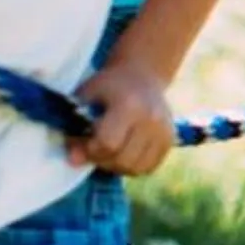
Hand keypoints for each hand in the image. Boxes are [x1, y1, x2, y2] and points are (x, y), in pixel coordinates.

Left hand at [70, 60, 175, 174]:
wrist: (141, 75)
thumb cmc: (108, 85)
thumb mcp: (86, 96)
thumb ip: (76, 127)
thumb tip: (74, 160)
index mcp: (130, 105)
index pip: (108, 143)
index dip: (90, 149)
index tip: (81, 142)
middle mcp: (152, 120)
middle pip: (122, 159)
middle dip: (101, 160)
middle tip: (92, 148)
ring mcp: (164, 132)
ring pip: (135, 168)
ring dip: (116, 166)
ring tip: (107, 151)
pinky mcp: (170, 141)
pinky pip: (148, 167)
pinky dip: (132, 167)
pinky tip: (123, 153)